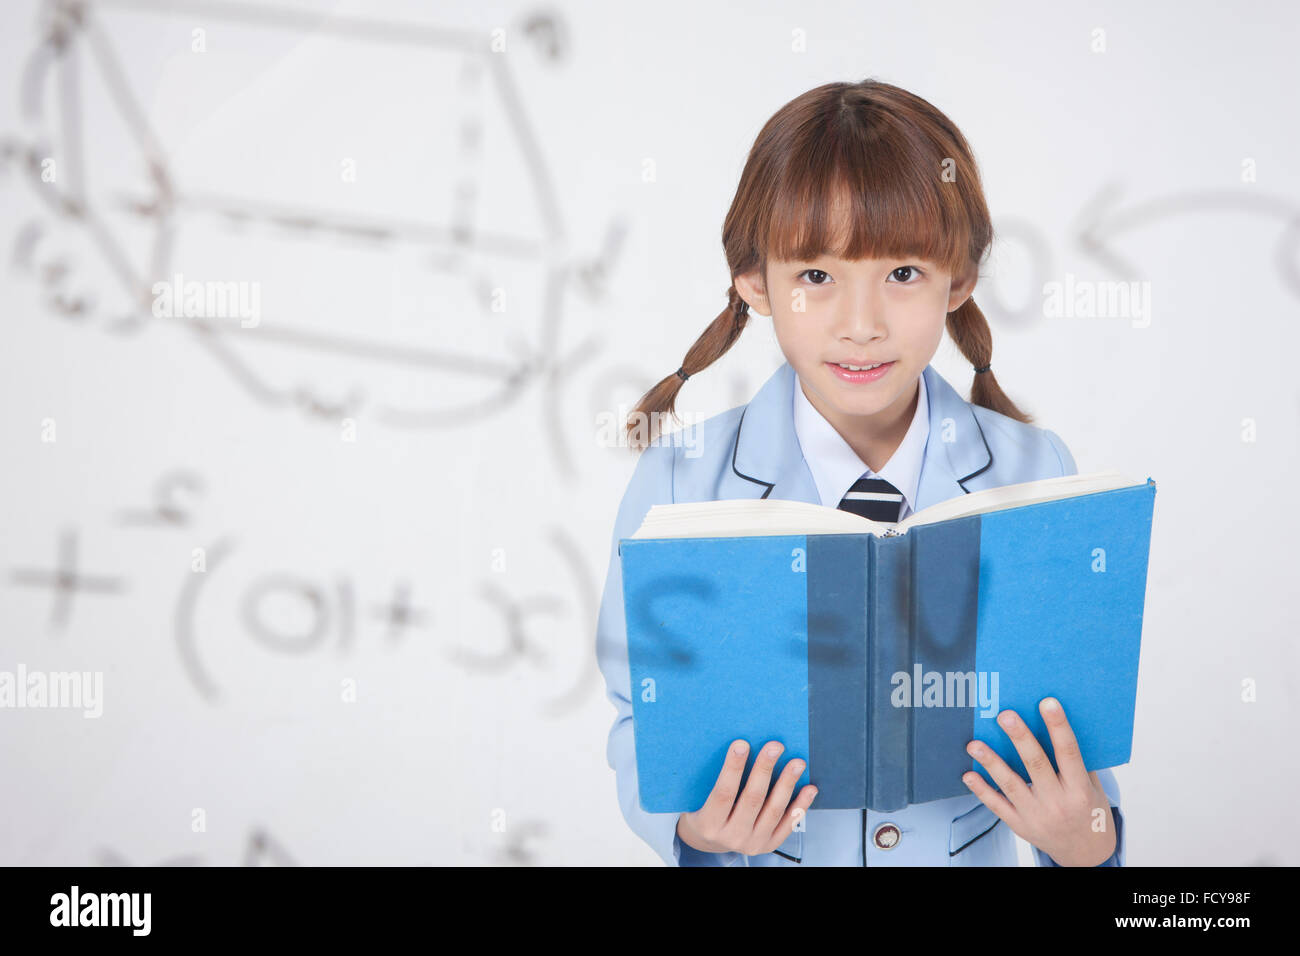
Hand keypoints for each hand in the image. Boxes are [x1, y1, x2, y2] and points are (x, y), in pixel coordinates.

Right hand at [676, 739, 817, 855]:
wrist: (710, 841)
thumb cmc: (704, 810)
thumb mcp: (698, 798)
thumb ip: (710, 777)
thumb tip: (733, 743)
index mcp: (709, 823)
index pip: (723, 793)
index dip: (733, 768)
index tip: (742, 743)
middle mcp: (732, 836)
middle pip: (752, 799)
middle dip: (764, 769)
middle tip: (775, 746)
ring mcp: (752, 843)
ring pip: (773, 810)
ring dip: (787, 784)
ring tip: (796, 763)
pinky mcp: (768, 845)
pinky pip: (788, 825)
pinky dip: (800, 805)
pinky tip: (809, 788)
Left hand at [962, 697, 1116, 866]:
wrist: (1085, 853)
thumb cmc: (1089, 811)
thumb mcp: (1093, 788)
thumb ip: (1077, 762)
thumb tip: (1055, 724)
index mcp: (1079, 789)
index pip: (1069, 753)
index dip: (1058, 727)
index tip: (1048, 703)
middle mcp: (1058, 802)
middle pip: (1036, 764)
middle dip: (1020, 738)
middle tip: (1004, 715)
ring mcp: (1036, 815)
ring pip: (1010, 784)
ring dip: (991, 762)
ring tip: (975, 744)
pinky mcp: (1019, 825)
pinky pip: (997, 805)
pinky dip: (981, 790)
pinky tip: (968, 774)